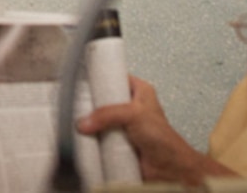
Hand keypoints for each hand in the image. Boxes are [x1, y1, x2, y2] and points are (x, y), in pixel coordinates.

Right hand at [77, 77, 221, 184]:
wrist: (168, 168)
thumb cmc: (163, 138)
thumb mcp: (134, 114)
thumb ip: (108, 114)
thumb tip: (84, 122)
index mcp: (139, 90)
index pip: (115, 77)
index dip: (101, 79)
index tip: (83, 80)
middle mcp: (131, 106)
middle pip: (105, 100)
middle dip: (93, 104)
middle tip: (78, 105)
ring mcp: (124, 125)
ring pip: (101, 119)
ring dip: (92, 124)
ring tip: (78, 122)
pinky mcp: (119, 142)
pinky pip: (101, 137)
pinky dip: (94, 139)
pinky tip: (84, 138)